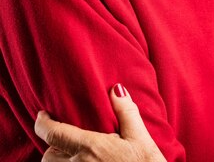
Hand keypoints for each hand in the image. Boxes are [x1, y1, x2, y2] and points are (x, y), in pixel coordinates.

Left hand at [35, 84, 165, 161]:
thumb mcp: (141, 138)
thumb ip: (126, 113)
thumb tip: (116, 89)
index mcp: (91, 148)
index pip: (54, 134)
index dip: (42, 123)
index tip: (42, 115)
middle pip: (48, 155)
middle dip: (53, 146)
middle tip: (65, 138)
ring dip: (58, 160)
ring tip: (74, 154)